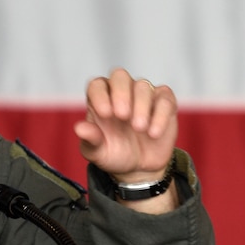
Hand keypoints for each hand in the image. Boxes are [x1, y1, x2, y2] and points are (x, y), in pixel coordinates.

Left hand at [76, 68, 179, 211]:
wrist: (139, 169)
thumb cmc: (114, 155)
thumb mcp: (98, 152)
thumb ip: (90, 140)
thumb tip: (79, 128)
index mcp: (101, 99)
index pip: (97, 85)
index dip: (100, 95)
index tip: (105, 114)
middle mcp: (121, 92)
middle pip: (120, 76)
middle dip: (121, 93)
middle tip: (122, 115)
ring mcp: (144, 95)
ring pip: (143, 86)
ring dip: (141, 106)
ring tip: (139, 128)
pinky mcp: (164, 103)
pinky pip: (164, 98)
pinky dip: (160, 115)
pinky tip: (153, 133)